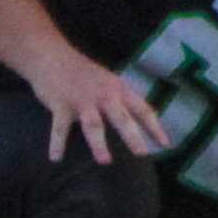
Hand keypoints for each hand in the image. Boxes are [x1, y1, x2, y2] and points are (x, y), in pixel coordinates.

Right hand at [26, 52, 170, 165]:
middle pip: (120, 118)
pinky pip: (59, 128)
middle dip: (132, 136)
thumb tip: (139, 121)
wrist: (51, 55)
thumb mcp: (107, 81)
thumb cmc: (82, 73)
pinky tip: (55, 158)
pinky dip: (57, 143)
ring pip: (92, 124)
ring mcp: (81, 100)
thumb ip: (121, 99)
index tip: (166, 144)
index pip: (142, 109)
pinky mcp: (60, 105)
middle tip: (142, 154)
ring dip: (98, 143)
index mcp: (118, 89)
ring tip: (104, 161)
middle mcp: (103, 95)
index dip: (154, 127)